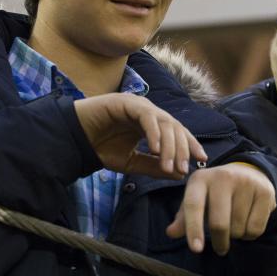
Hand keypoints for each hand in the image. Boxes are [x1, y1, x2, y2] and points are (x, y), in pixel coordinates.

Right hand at [74, 93, 206, 178]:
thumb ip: (153, 166)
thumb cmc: (101, 147)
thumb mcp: (131, 162)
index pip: (178, 132)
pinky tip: (154, 149)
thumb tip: (179, 173)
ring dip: (169, 145)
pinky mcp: (127, 102)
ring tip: (169, 165)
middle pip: (175, 126)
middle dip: (182, 148)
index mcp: (151, 124)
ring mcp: (138, 105)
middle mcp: (148, 112)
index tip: (201, 160)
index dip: (190, 144)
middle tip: (182, 168)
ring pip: (165, 122)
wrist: (75, 139)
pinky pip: (147, 117)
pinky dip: (153, 132)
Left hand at [166, 162, 275, 254]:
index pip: (193, 205)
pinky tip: (247, 222)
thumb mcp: (197, 199)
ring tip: (235, 224)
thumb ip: (183, 217)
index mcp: (201, 179)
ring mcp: (245, 182)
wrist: (248, 172)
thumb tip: (171, 233)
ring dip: (236, 236)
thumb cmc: (215, 192)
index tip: (196, 249)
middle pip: (219, 223)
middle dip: (219, 242)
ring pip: (238, 228)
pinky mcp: (264, 191)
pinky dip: (250, 234)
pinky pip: (256, 228)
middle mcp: (222, 177)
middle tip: (220, 248)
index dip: (193, 228)